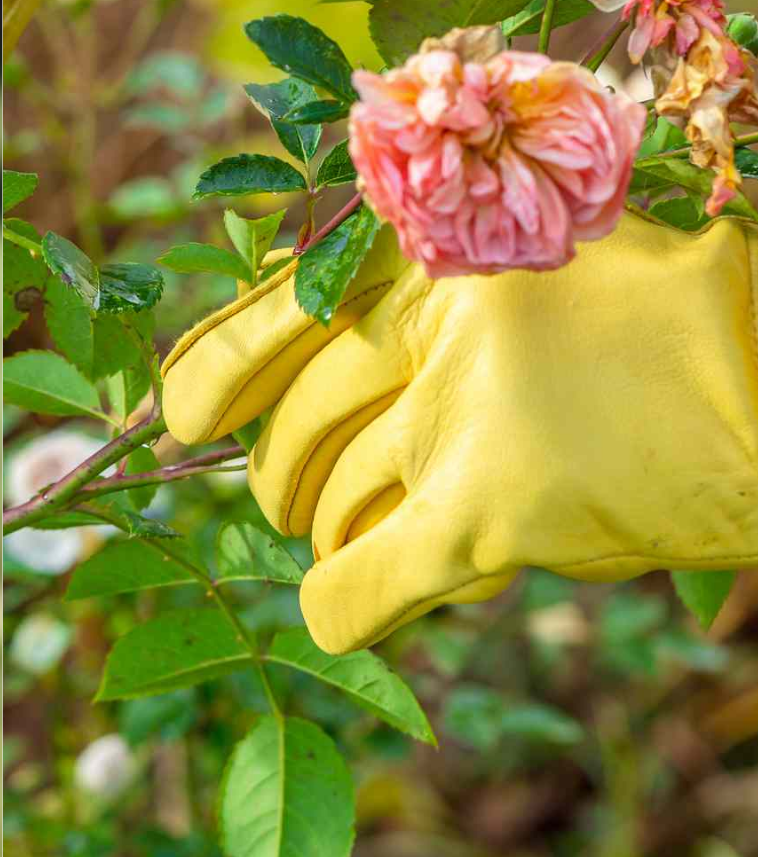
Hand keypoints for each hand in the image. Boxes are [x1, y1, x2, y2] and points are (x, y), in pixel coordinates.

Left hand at [161, 214, 757, 652]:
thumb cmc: (681, 315)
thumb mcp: (555, 258)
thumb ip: (451, 283)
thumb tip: (328, 338)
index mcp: (446, 243)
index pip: (282, 306)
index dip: (215, 364)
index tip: (176, 413)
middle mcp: (440, 321)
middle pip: (301, 418)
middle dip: (278, 470)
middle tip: (286, 495)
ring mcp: (465, 416)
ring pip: (331, 500)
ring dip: (320, 531)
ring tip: (337, 536)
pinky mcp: (496, 512)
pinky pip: (369, 580)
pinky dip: (340, 604)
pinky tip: (330, 612)